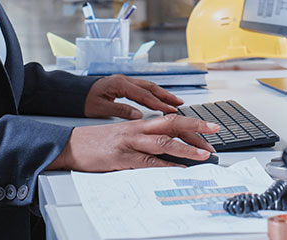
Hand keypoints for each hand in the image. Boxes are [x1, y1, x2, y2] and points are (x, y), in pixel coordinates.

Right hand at [47, 114, 219, 170]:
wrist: (71, 145)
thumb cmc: (97, 142)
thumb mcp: (123, 134)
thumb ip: (144, 137)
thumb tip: (166, 144)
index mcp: (139, 123)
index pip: (170, 119)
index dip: (192, 122)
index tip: (209, 127)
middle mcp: (138, 129)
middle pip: (172, 124)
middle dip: (196, 127)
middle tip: (215, 132)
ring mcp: (131, 143)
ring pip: (164, 141)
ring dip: (186, 147)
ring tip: (204, 153)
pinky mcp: (123, 158)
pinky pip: (148, 161)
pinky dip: (166, 165)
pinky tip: (178, 168)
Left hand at [84, 74, 183, 118]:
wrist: (72, 92)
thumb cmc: (83, 100)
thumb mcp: (100, 108)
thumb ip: (121, 111)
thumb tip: (138, 116)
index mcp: (119, 84)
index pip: (143, 95)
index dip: (159, 103)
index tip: (170, 110)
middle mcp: (123, 80)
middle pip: (150, 87)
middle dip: (166, 96)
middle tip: (179, 104)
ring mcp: (123, 80)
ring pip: (147, 86)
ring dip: (161, 93)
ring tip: (174, 101)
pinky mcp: (122, 83)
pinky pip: (141, 87)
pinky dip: (152, 93)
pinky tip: (158, 99)